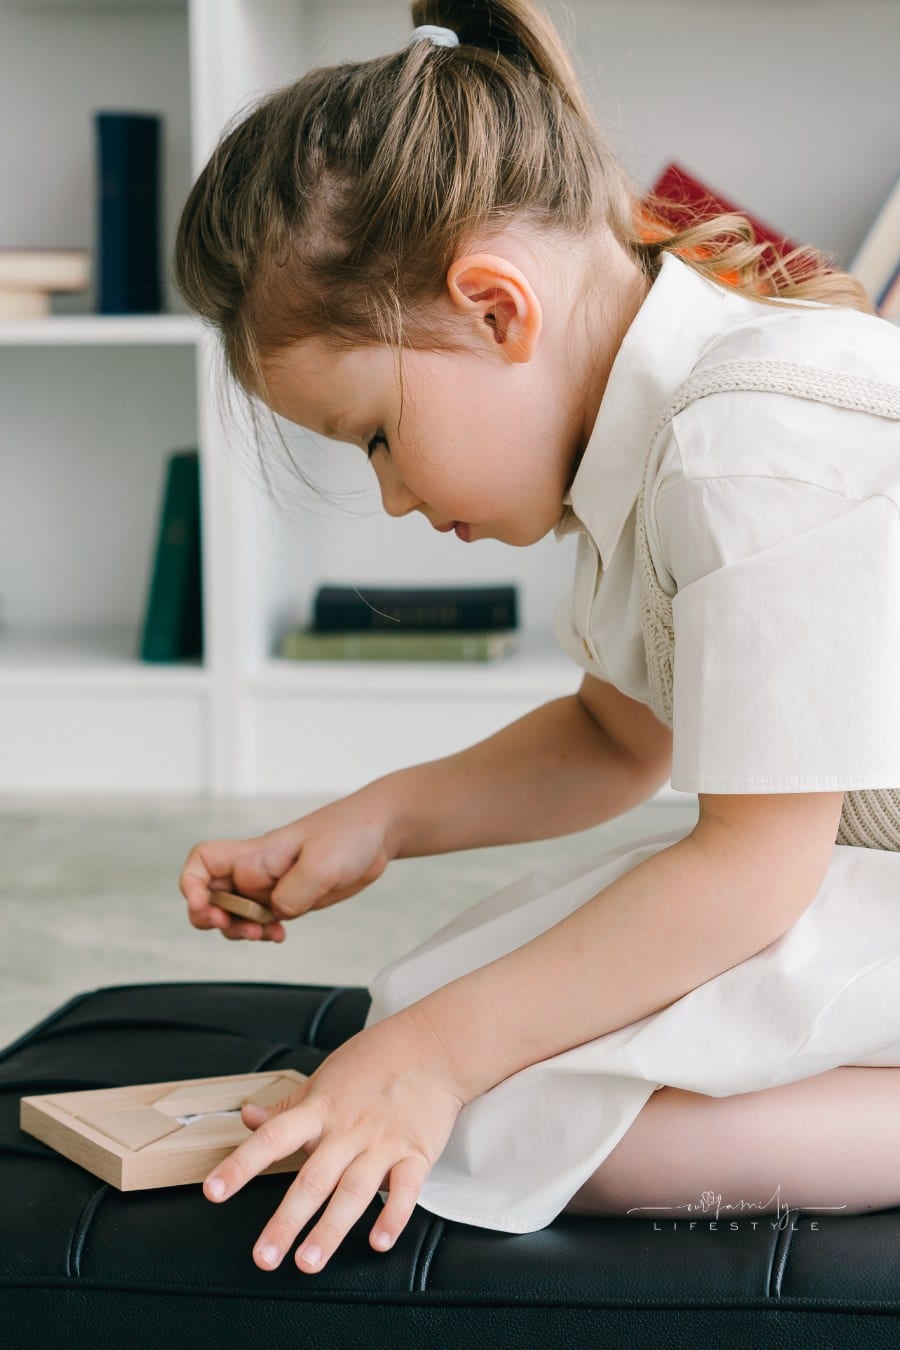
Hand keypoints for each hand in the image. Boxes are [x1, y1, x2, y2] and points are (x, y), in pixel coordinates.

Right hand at [178, 786, 397, 942]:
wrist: (379, 832)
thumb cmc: (349, 833)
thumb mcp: (322, 864)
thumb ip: (293, 893)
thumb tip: (276, 914)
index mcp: (256, 855)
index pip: (203, 862)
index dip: (192, 886)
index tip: (206, 908)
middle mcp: (257, 870)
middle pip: (211, 896)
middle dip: (214, 920)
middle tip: (244, 931)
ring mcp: (273, 886)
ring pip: (235, 915)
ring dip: (239, 932)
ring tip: (266, 935)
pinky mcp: (291, 898)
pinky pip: (262, 920)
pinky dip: (263, 933)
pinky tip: (280, 936)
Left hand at [202, 1006, 465, 1272]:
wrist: (434, 1046)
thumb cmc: (375, 1061)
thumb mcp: (325, 1077)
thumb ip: (288, 1107)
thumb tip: (247, 1117)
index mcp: (321, 1109)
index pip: (273, 1138)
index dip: (241, 1165)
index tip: (214, 1191)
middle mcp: (348, 1130)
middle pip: (313, 1179)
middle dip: (286, 1221)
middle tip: (263, 1257)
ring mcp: (383, 1143)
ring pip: (353, 1192)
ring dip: (330, 1230)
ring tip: (308, 1262)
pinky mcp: (416, 1153)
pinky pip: (406, 1190)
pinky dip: (393, 1216)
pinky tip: (378, 1242)